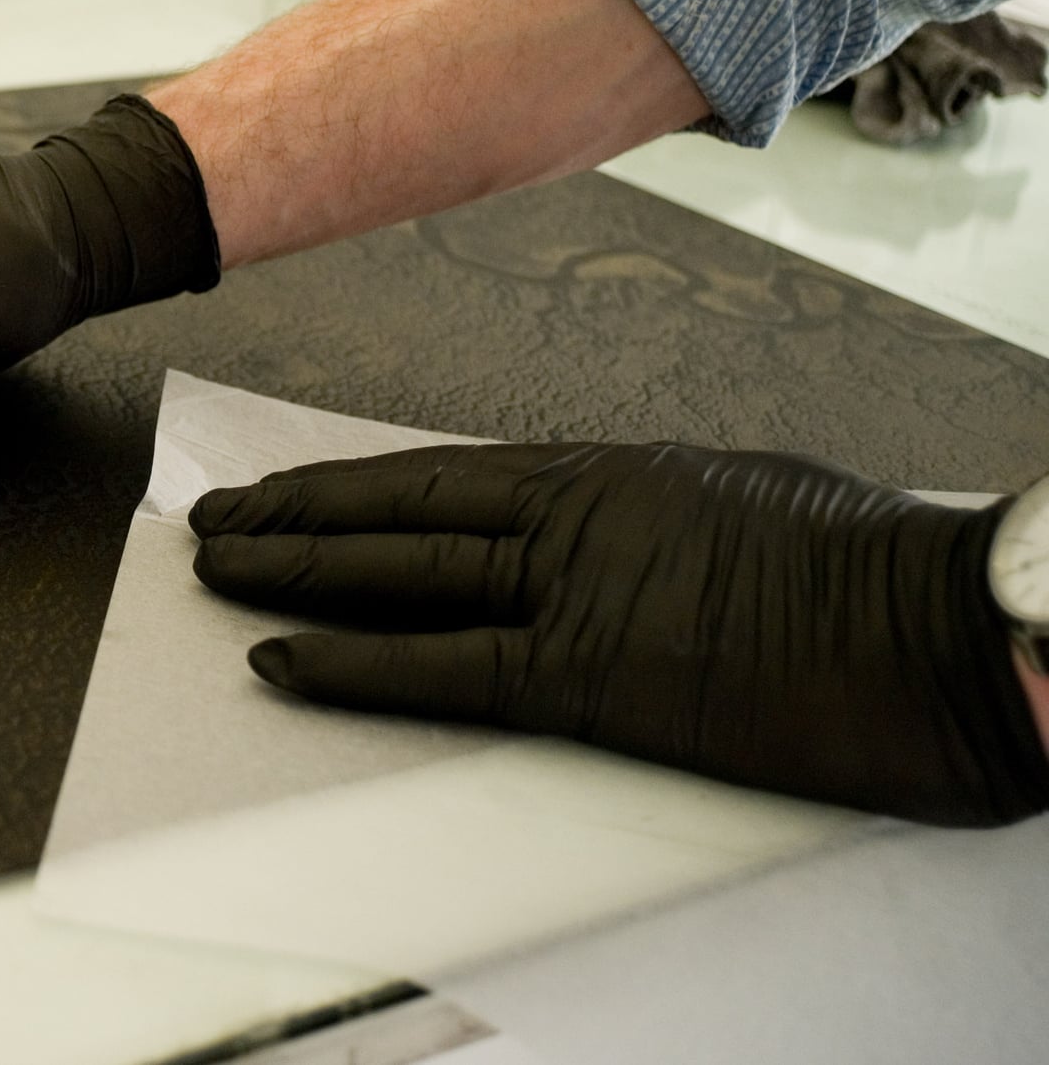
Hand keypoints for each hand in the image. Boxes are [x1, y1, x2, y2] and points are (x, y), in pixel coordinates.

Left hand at [191, 443, 1048, 826]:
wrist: (935, 625)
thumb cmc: (866, 566)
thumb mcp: (744, 498)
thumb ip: (657, 515)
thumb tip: (622, 534)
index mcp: (609, 472)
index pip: (441, 474)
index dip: (348, 487)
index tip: (282, 493)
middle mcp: (572, 516)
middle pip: (398, 514)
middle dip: (294, 522)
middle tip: (211, 524)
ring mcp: (575, 590)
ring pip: (399, 574)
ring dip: (295, 576)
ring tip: (214, 572)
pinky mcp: (590, 675)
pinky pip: (444, 666)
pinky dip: (355, 665)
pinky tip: (284, 660)